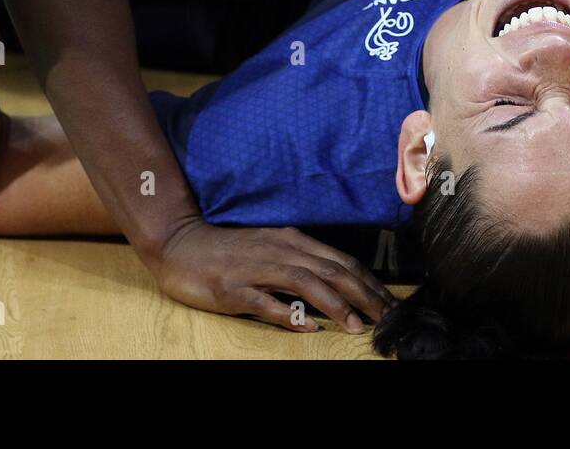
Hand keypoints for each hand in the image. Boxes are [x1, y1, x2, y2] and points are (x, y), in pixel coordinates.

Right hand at [156, 219, 394, 332]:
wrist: (180, 243)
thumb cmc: (229, 250)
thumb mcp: (271, 249)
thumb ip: (302, 263)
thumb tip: (337, 286)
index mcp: (292, 241)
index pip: (341, 261)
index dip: (369, 283)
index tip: (389, 304)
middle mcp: (279, 250)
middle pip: (331, 271)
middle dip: (364, 295)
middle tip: (387, 318)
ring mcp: (256, 268)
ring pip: (306, 283)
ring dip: (335, 305)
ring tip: (356, 325)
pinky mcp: (233, 288)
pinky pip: (265, 302)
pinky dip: (289, 314)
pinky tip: (307, 328)